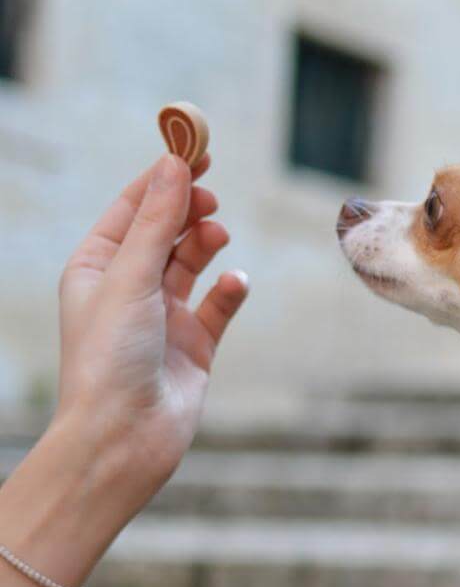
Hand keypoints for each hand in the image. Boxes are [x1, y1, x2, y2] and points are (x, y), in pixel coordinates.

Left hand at [54, 152, 249, 499]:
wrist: (124, 435)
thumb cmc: (110, 358)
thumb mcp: (131, 278)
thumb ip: (158, 222)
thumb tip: (174, 166)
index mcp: (96, 268)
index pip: (131, 210)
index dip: (161, 180)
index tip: (195, 152)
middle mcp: (128, 289)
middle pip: (164, 231)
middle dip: (187, 210)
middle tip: (211, 195)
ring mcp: (163, 317)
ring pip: (192, 265)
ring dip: (206, 245)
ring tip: (218, 236)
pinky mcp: (195, 346)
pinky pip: (218, 307)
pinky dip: (229, 291)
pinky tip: (236, 283)